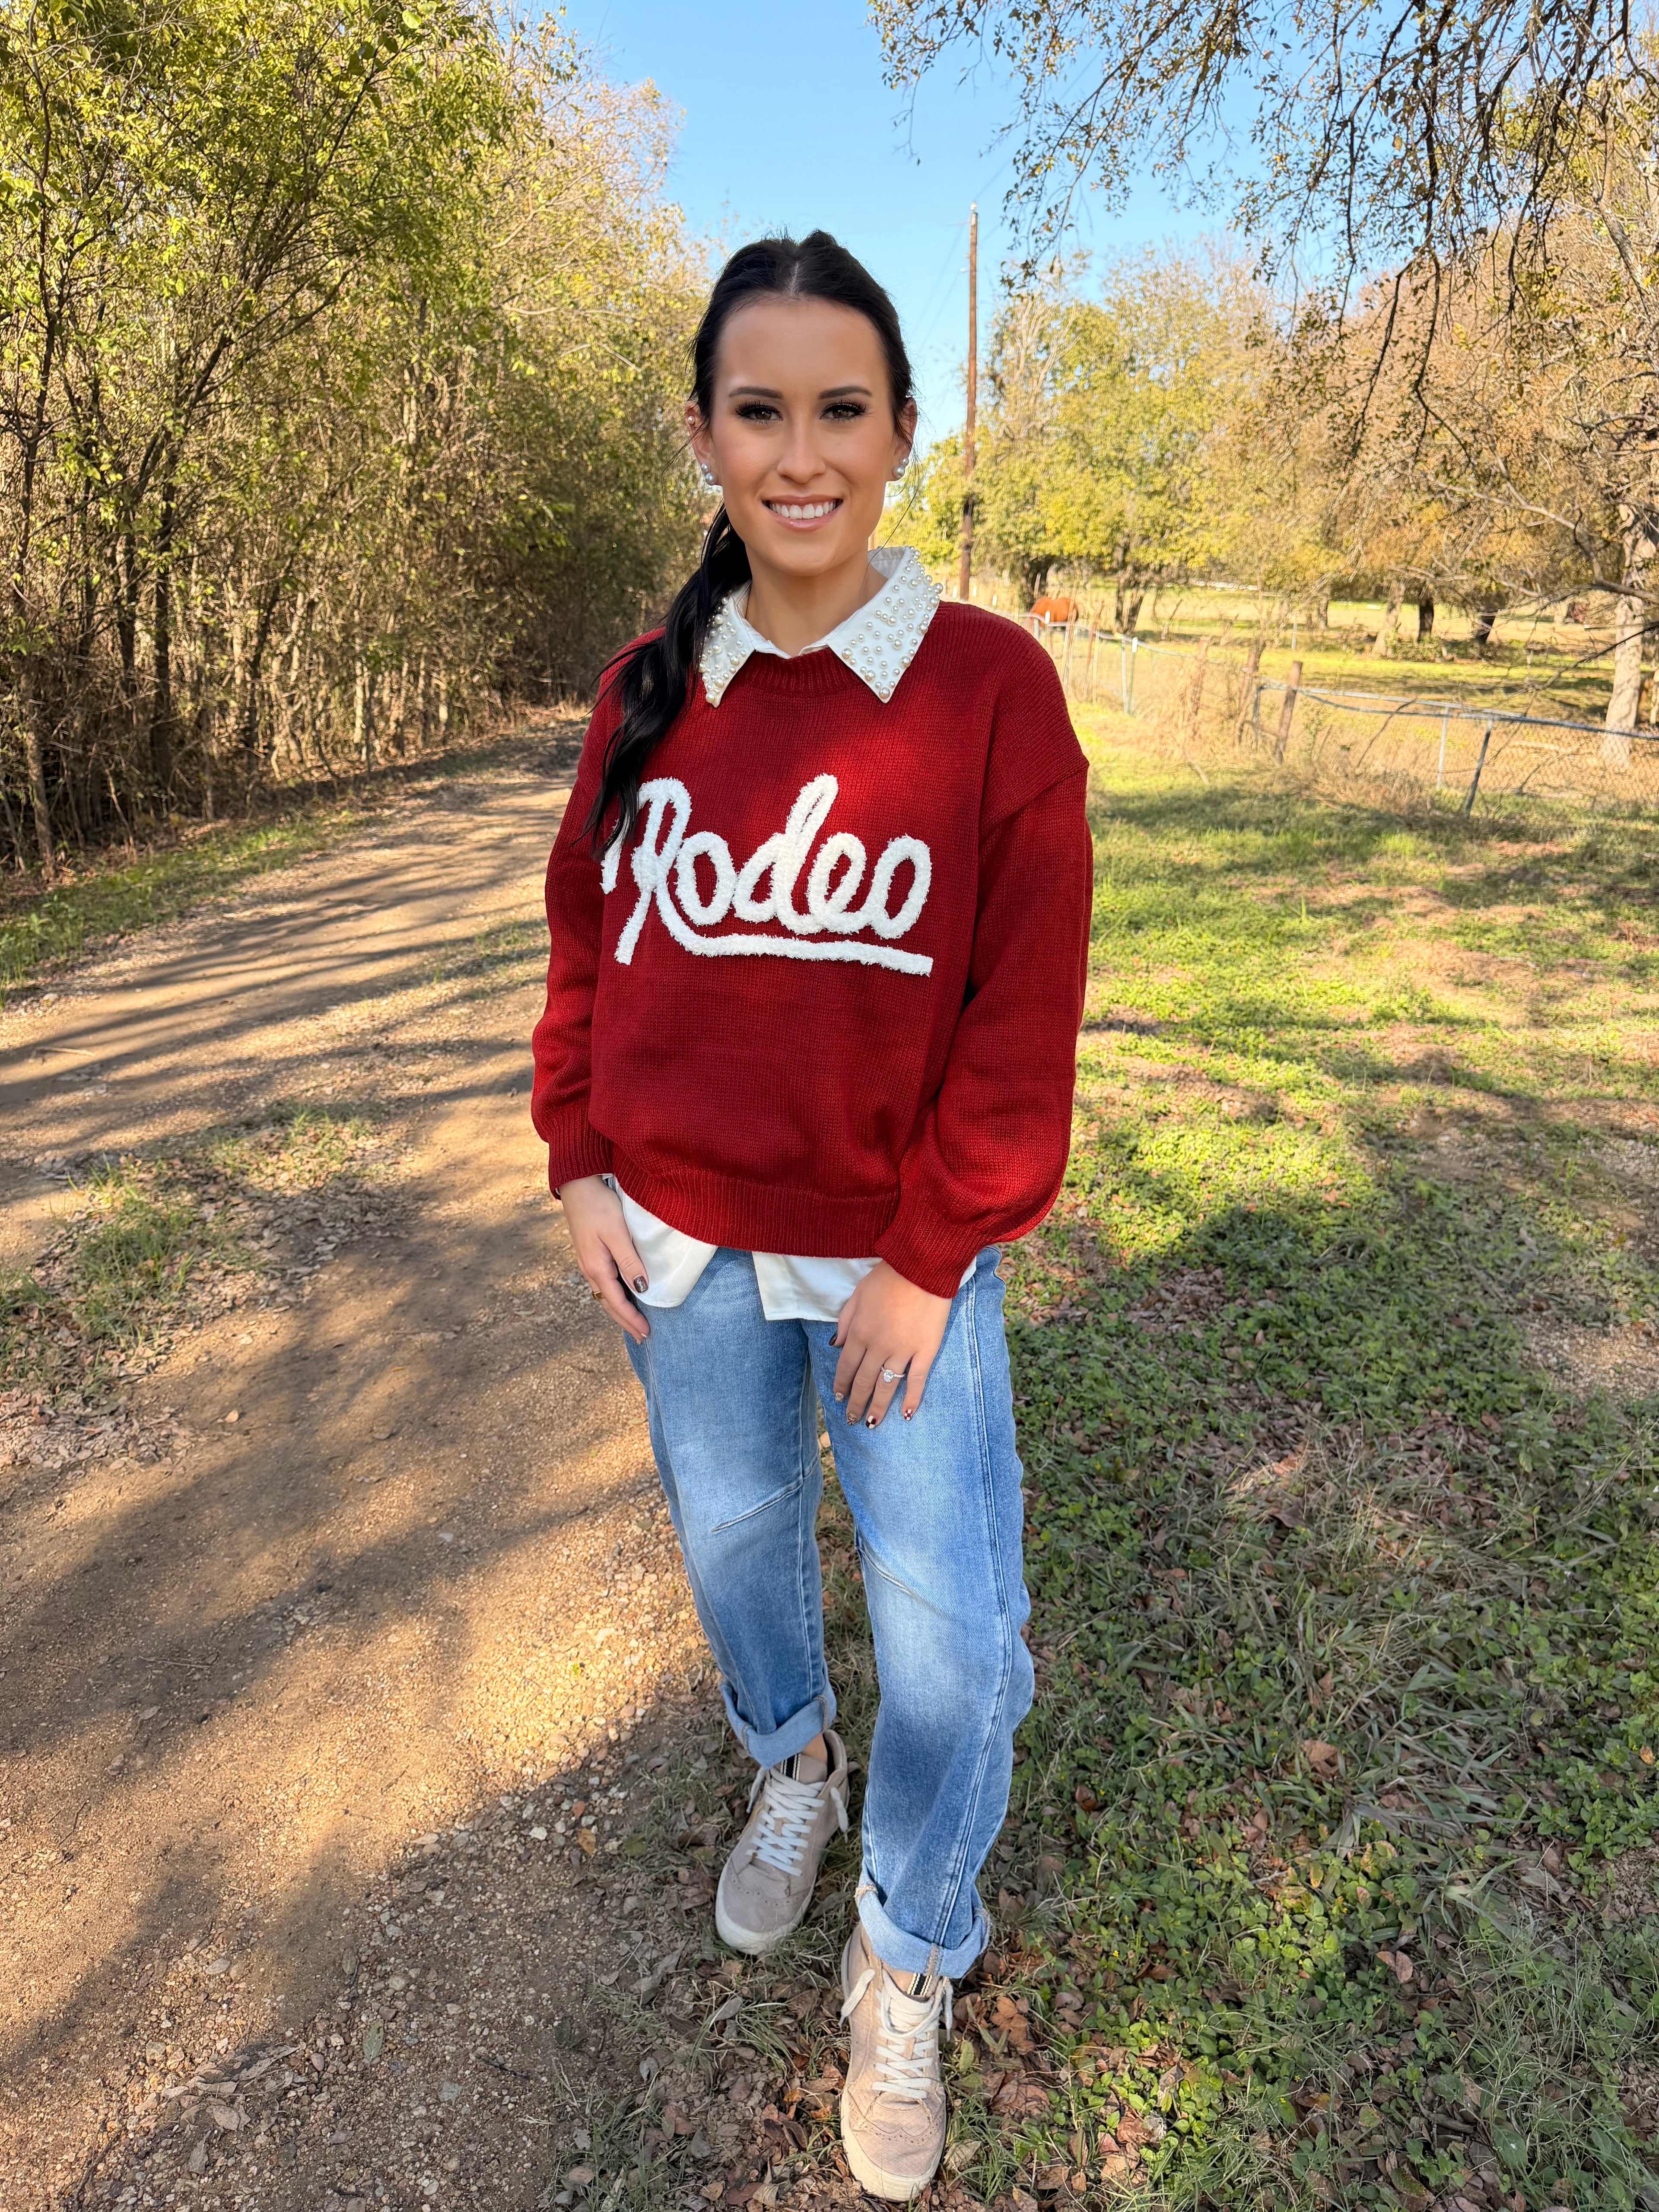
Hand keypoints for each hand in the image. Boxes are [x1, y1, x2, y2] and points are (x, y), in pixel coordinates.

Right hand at [558, 1176, 649, 1344]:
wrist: (577, 1185)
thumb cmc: (599, 1206)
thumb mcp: (617, 1234)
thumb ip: (629, 1262)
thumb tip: (642, 1289)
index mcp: (597, 1268)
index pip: (617, 1302)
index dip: (632, 1319)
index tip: (647, 1332)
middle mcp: (590, 1269)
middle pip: (609, 1303)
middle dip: (625, 1321)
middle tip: (642, 1336)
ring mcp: (588, 1261)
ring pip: (604, 1294)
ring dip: (619, 1310)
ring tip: (633, 1321)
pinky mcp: (590, 1252)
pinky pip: (603, 1283)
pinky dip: (614, 1295)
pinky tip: (622, 1294)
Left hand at [831, 1260, 950, 1426]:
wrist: (922, 1267)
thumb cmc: (888, 1277)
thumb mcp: (858, 1294)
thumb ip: (845, 1321)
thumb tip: (836, 1344)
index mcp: (859, 1332)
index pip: (846, 1366)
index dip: (841, 1385)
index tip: (839, 1398)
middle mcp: (878, 1346)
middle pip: (863, 1382)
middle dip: (855, 1403)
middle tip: (852, 1419)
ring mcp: (903, 1351)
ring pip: (886, 1386)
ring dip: (877, 1408)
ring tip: (871, 1423)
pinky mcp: (925, 1351)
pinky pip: (917, 1380)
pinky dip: (911, 1399)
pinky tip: (906, 1414)